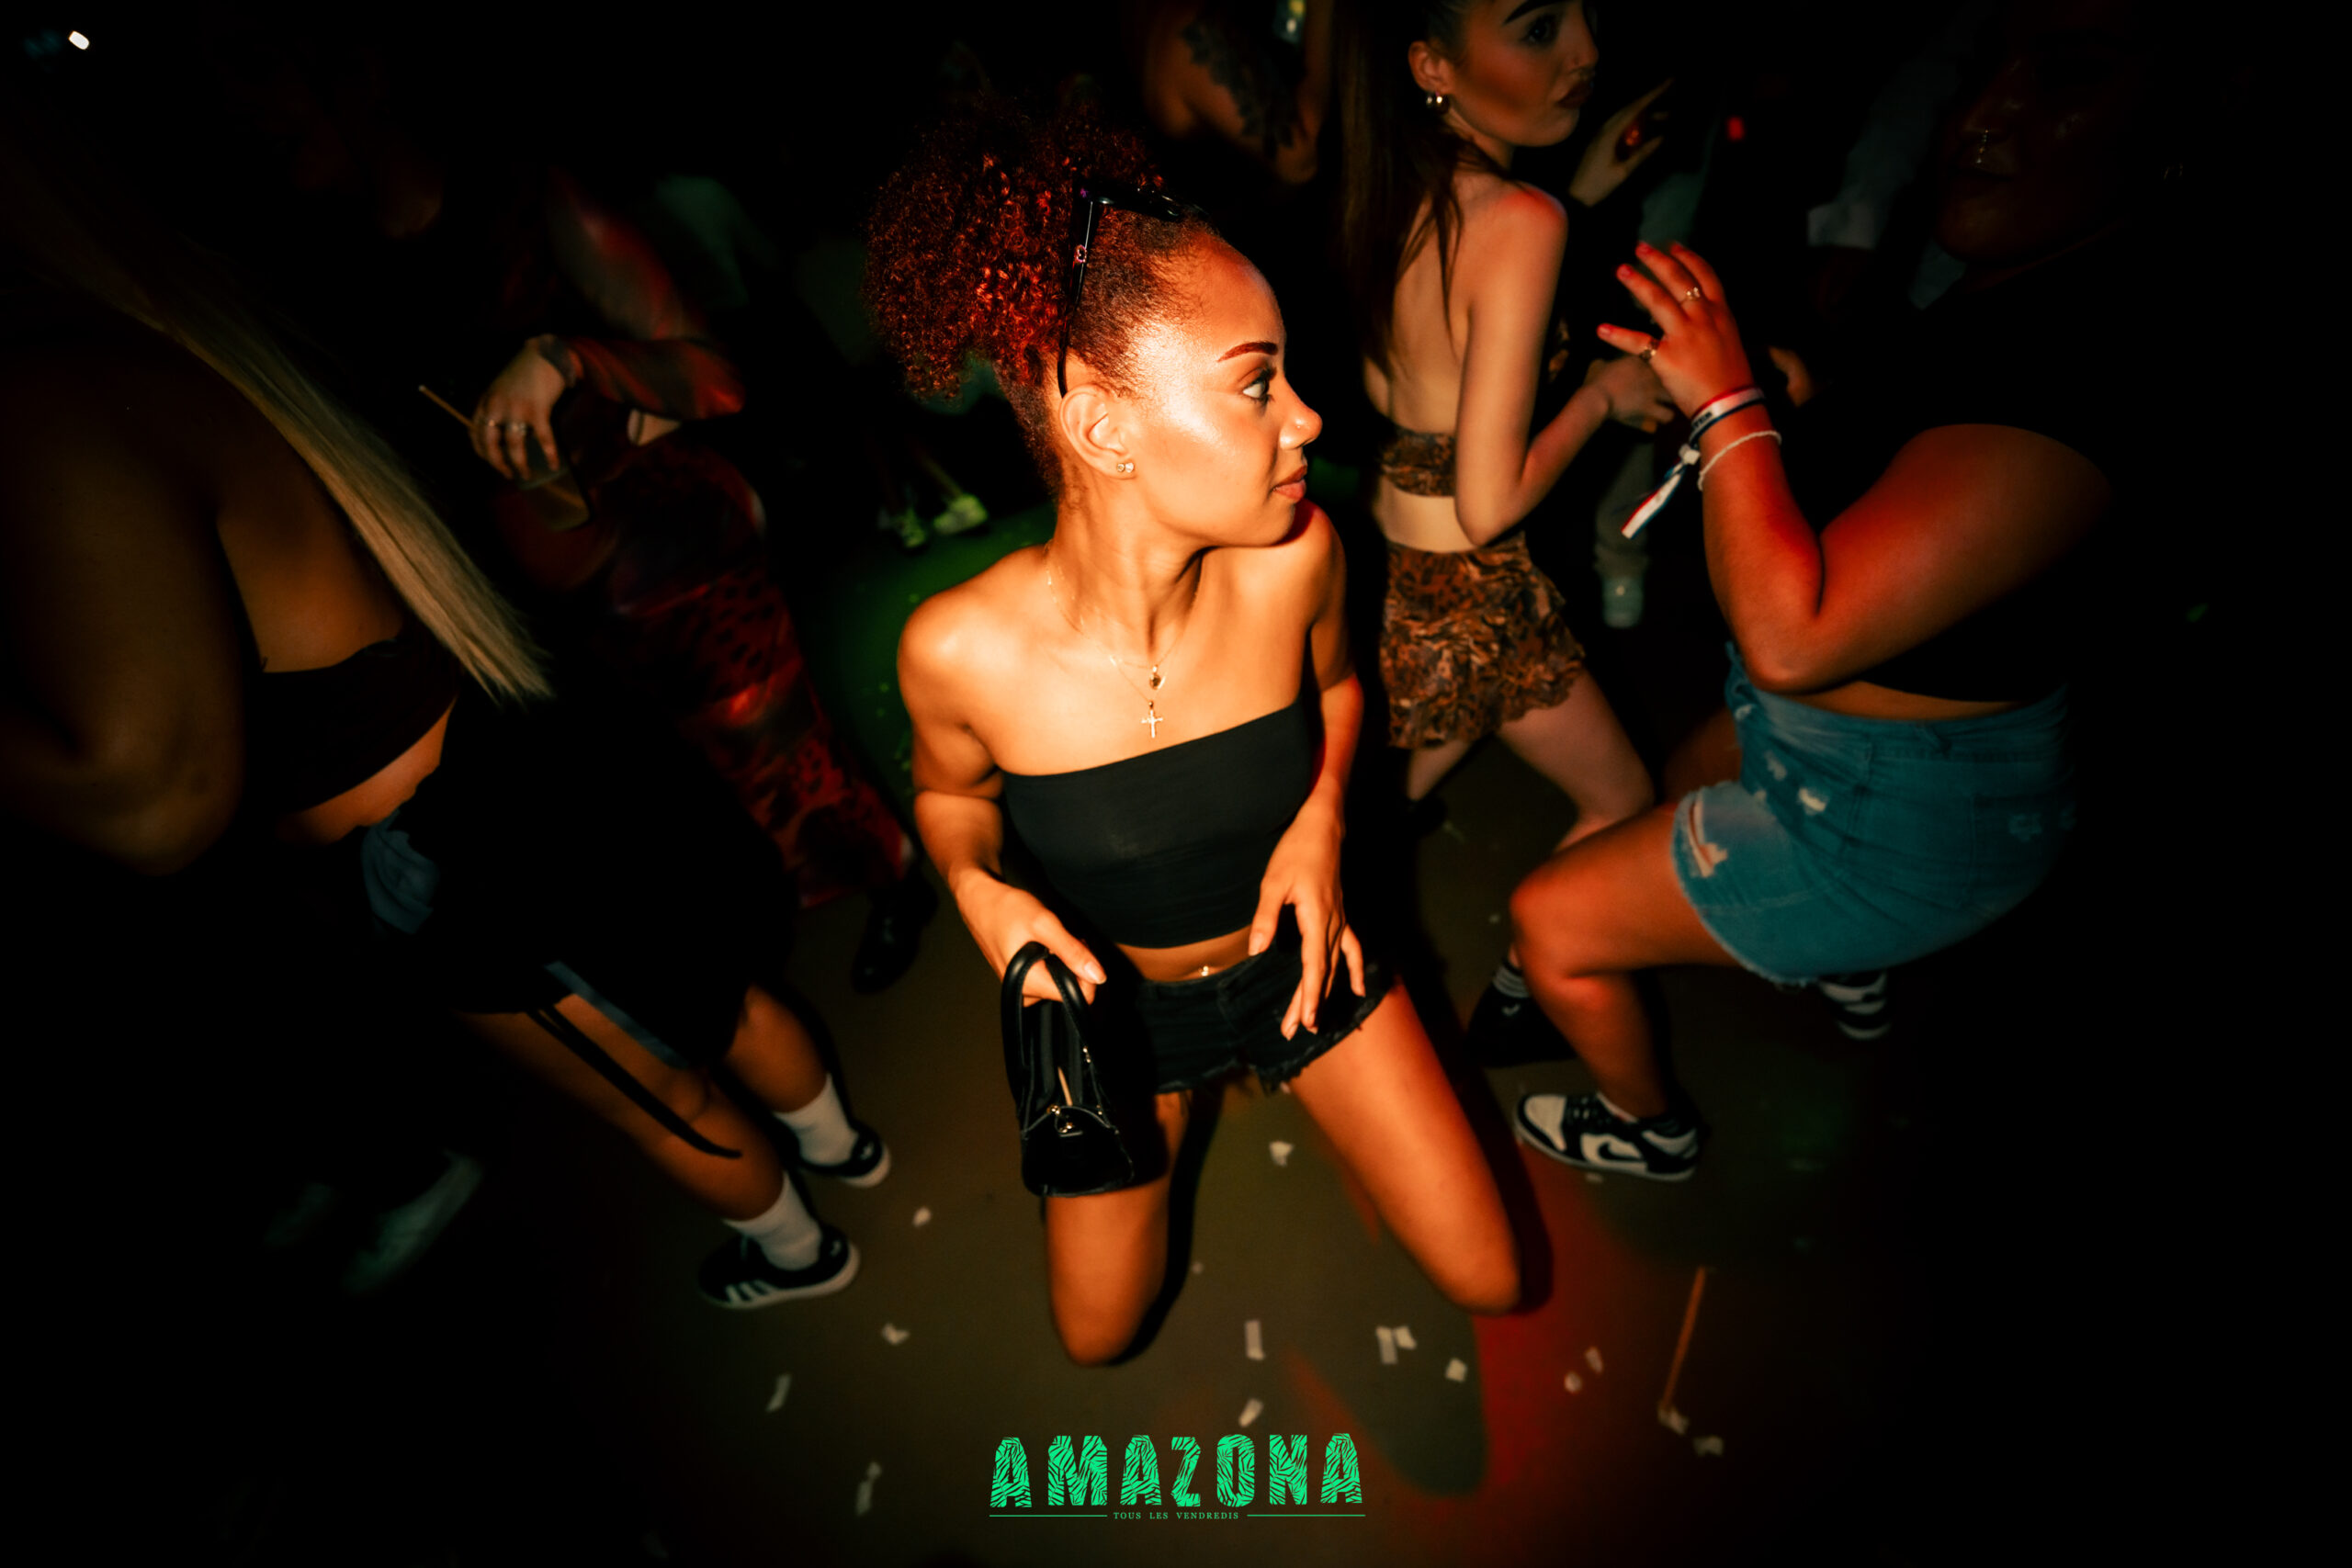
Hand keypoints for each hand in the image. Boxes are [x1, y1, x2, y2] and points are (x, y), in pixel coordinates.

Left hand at [471, 341, 567, 480]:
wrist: (545, 355)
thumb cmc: (524, 372)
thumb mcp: (501, 388)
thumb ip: (496, 408)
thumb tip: (501, 436)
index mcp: (486, 401)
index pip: (475, 433)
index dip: (482, 452)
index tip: (491, 462)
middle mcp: (497, 406)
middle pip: (490, 443)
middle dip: (497, 463)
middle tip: (507, 474)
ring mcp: (516, 409)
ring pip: (513, 445)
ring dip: (520, 464)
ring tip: (526, 474)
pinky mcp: (537, 411)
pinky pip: (543, 439)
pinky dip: (549, 454)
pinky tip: (553, 464)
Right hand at [956, 873, 1105, 1004]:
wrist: (979, 900)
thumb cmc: (1006, 909)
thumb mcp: (1045, 924)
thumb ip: (1072, 951)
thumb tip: (1098, 975)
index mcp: (1029, 983)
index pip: (1078, 996)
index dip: (1087, 972)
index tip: (1079, 947)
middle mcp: (1024, 991)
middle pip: (1068, 989)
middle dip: (1074, 964)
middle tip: (1064, 936)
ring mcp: (1020, 986)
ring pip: (1057, 982)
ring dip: (1062, 961)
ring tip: (1050, 937)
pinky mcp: (1019, 979)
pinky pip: (1045, 976)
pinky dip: (1051, 960)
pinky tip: (1041, 942)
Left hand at [1246, 802, 1362, 1037]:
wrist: (1321, 828)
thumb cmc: (1294, 852)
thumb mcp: (1272, 883)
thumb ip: (1266, 917)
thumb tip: (1257, 951)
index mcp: (1316, 917)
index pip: (1313, 966)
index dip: (1310, 996)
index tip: (1305, 1020)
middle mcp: (1332, 924)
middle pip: (1322, 972)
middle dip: (1309, 1003)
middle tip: (1296, 1032)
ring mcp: (1340, 920)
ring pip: (1334, 965)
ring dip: (1325, 993)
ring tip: (1313, 1022)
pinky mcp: (1340, 916)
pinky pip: (1351, 949)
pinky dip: (1353, 970)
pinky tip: (1357, 991)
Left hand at [1567, 79, 1671, 207]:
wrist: (1575, 196)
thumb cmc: (1598, 185)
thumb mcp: (1623, 172)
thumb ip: (1642, 154)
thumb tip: (1661, 138)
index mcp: (1610, 134)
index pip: (1634, 109)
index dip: (1652, 95)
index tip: (1667, 83)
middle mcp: (1604, 129)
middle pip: (1630, 108)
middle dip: (1651, 99)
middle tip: (1670, 92)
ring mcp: (1601, 134)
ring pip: (1626, 116)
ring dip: (1645, 113)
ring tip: (1665, 115)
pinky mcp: (1601, 140)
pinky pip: (1620, 125)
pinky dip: (1635, 122)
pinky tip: (1646, 125)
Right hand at [1582, 353, 1676, 433]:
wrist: (1596, 397)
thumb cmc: (1595, 380)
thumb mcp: (1599, 366)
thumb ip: (1605, 363)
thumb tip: (1602, 364)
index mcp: (1639, 358)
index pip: (1660, 354)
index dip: (1663, 359)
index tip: (1661, 363)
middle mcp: (1651, 372)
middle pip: (1675, 372)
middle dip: (1676, 377)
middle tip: (1673, 382)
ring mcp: (1652, 391)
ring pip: (1675, 394)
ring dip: (1674, 398)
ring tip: (1671, 402)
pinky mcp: (1650, 408)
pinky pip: (1667, 415)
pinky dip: (1666, 417)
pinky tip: (1662, 417)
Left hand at [1596, 242, 1754, 416]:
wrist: (1731, 404)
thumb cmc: (1731, 378)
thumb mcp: (1729, 341)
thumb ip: (1712, 324)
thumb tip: (1696, 317)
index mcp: (1721, 314)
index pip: (1706, 276)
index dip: (1689, 258)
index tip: (1674, 245)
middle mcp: (1703, 318)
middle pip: (1678, 280)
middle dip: (1658, 261)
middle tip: (1639, 248)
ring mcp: (1685, 335)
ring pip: (1658, 300)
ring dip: (1637, 283)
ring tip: (1621, 271)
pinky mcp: (1667, 356)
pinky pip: (1637, 342)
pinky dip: (1618, 335)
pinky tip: (1602, 329)